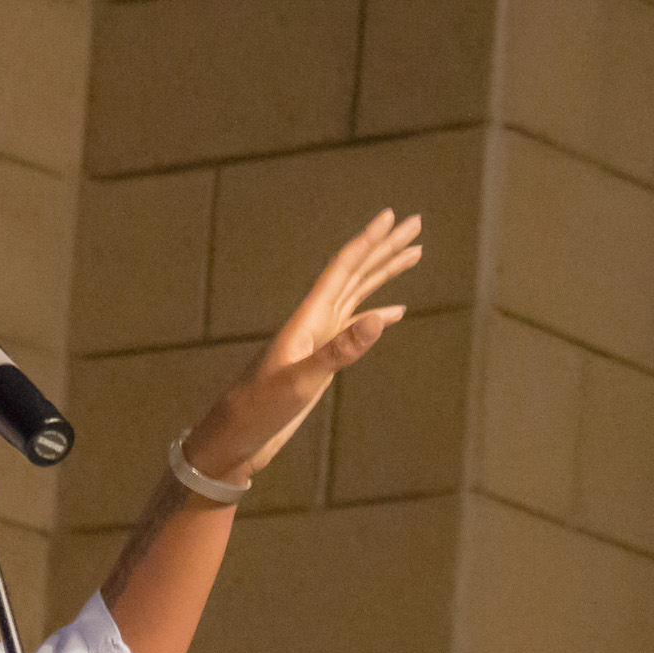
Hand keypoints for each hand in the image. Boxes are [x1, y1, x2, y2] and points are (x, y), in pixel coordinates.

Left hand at [181, 208, 423, 480]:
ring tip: (414, 254)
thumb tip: (380, 318)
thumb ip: (339, 351)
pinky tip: (397, 312)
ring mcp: (319, 339)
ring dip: (385, 274)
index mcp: (308, 318)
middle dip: (386, 248)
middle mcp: (315, 320)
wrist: (237, 436)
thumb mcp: (301, 381)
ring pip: (359, 295)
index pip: (343, 268)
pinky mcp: (322, 359)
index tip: (393, 216)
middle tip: (416, 223)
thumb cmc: (259, 408)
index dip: (368, 241)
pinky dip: (379, 316)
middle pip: (356, 273)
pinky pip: (355, 327)